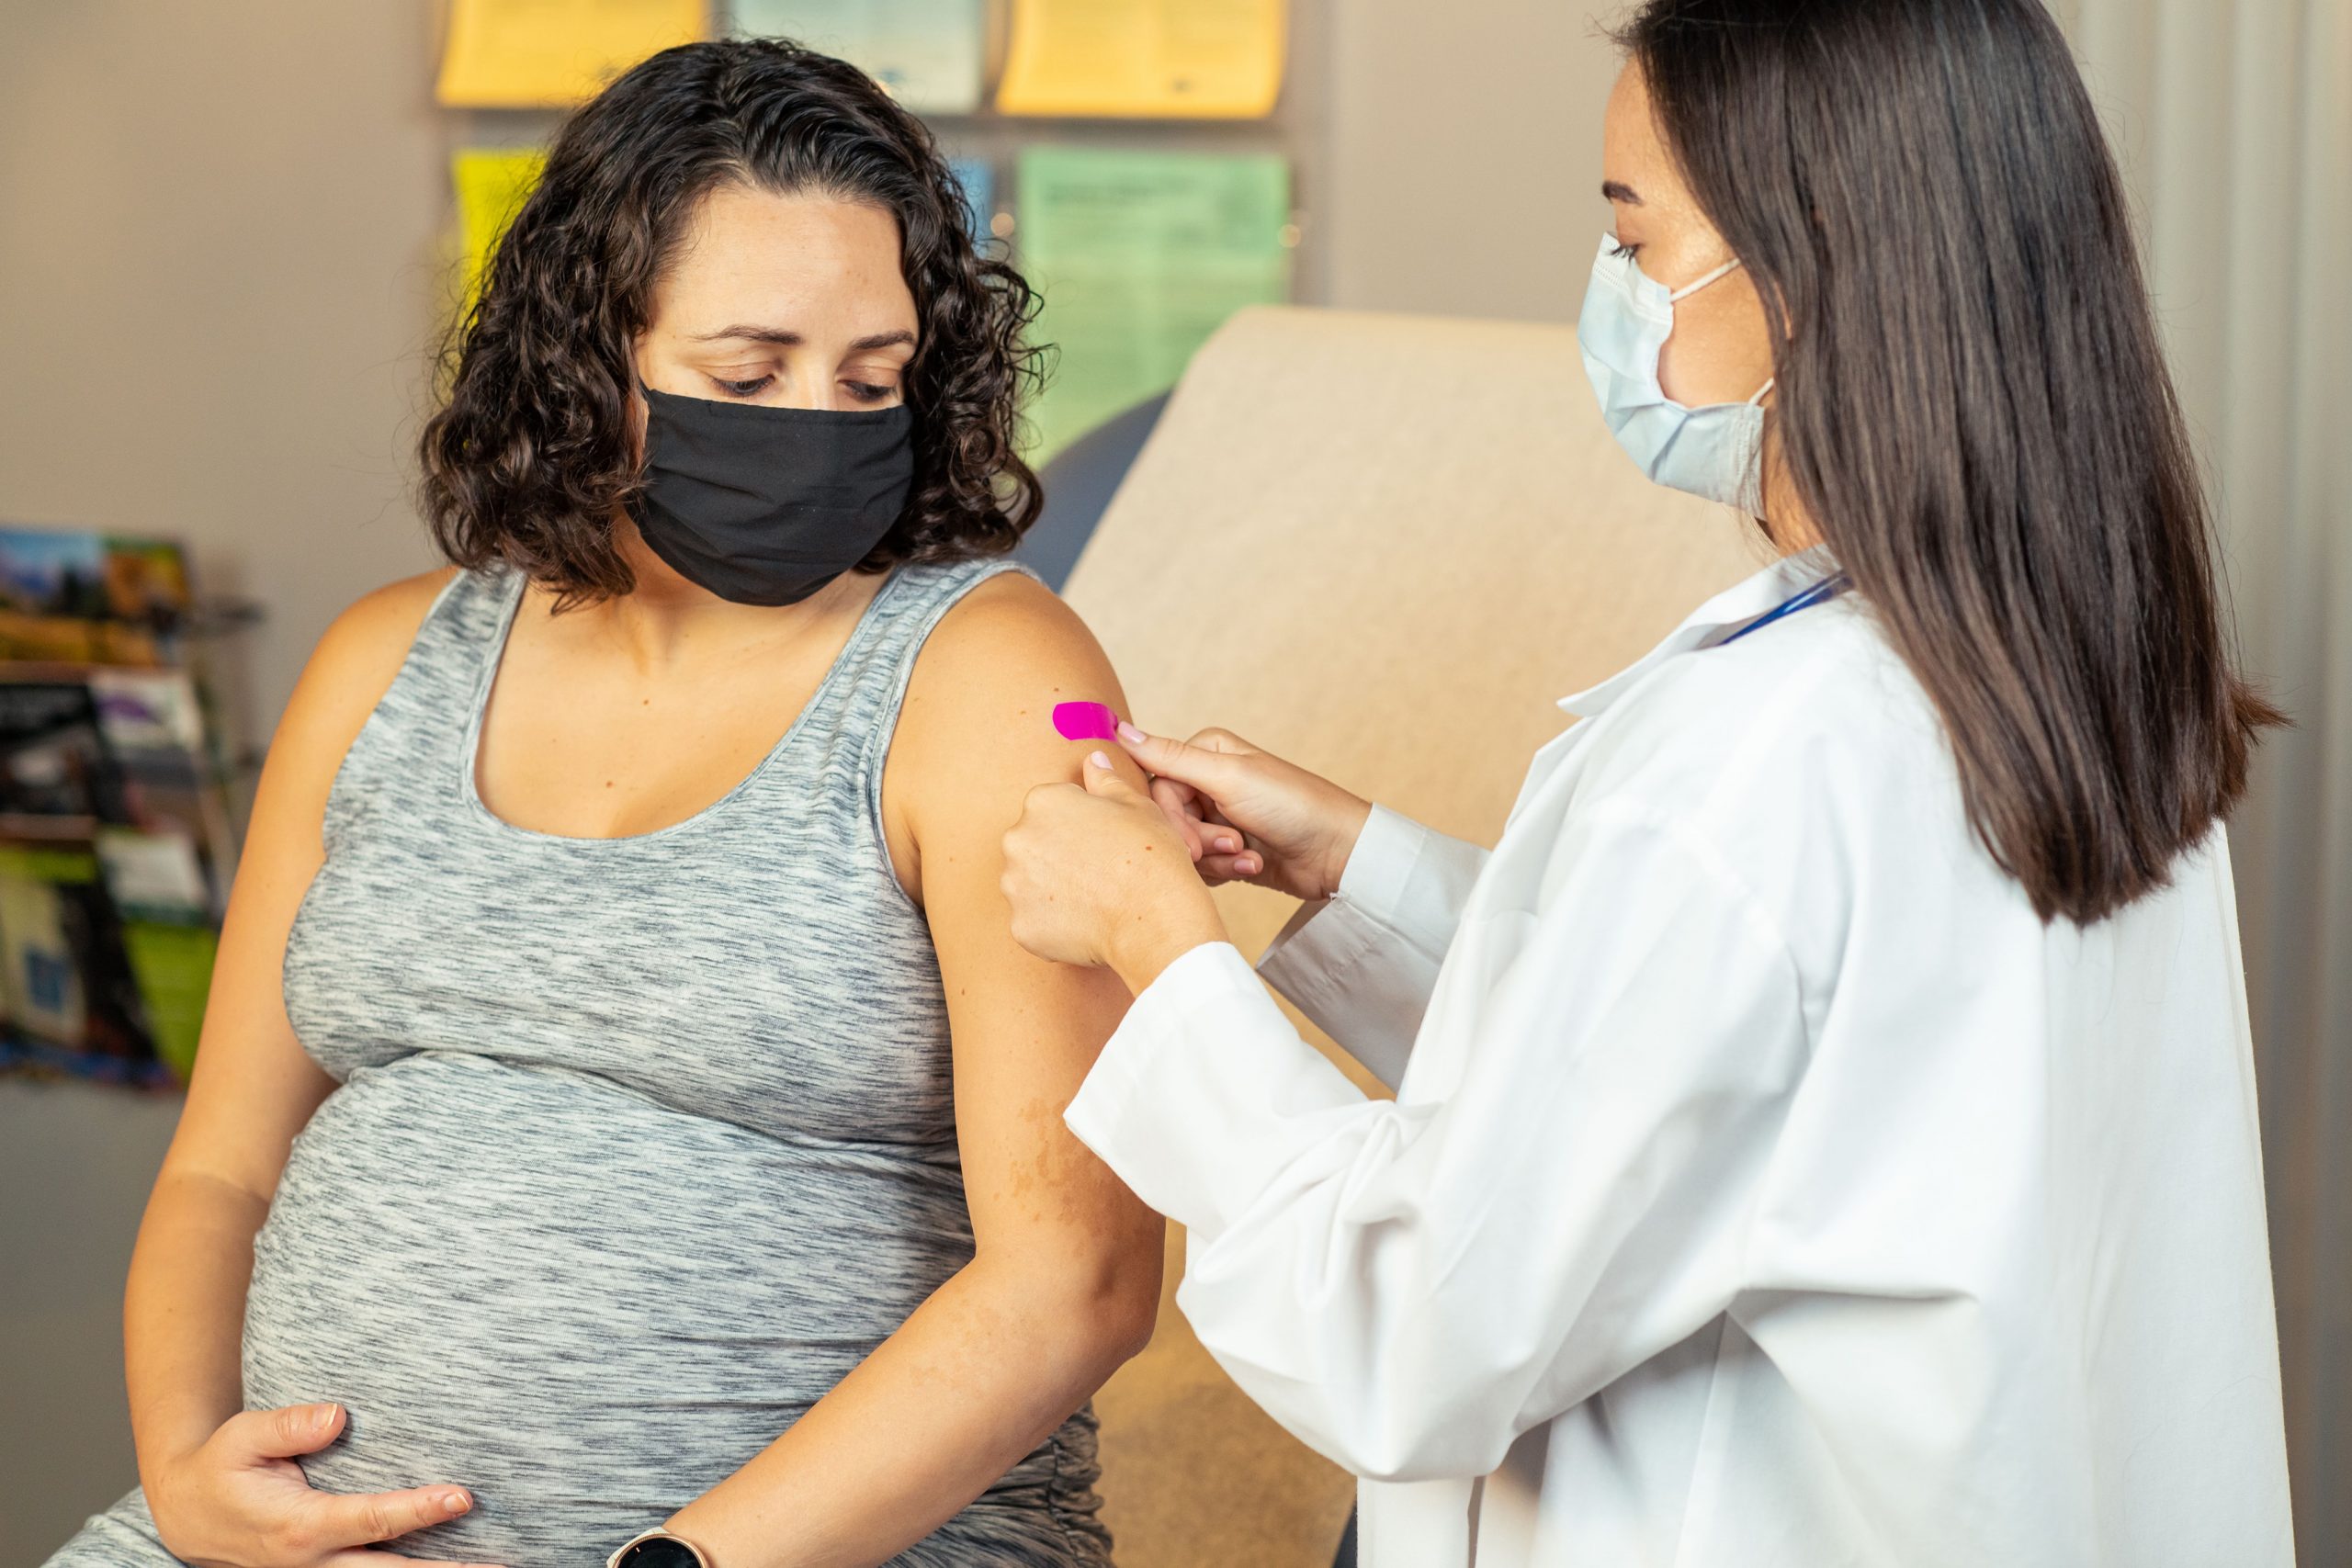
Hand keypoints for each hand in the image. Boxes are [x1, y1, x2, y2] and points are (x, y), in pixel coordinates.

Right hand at [146, 1402, 501, 1567]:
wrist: (187, 1516)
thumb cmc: (222, 1468)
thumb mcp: (242, 1438)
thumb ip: (288, 1426)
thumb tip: (339, 1414)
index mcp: (298, 1527)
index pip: (370, 1520)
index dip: (419, 1511)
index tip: (463, 1497)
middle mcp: (313, 1563)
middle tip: (498, 1563)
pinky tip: (452, 1565)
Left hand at [1002, 751, 1226, 988]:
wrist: (1154, 919)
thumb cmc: (1151, 857)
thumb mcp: (1137, 805)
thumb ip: (1106, 780)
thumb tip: (1093, 759)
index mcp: (1043, 801)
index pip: (1052, 807)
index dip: (1081, 823)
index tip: (1103, 839)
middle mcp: (1018, 839)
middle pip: (1035, 844)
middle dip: (1059, 854)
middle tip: (1100, 871)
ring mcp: (1014, 886)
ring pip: (1030, 883)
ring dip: (1053, 889)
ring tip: (1095, 899)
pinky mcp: (1021, 926)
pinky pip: (1034, 920)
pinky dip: (1054, 923)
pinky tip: (1086, 923)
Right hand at [1113, 725, 1372, 902]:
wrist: (1337, 853)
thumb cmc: (1292, 805)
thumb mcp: (1229, 778)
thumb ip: (1170, 757)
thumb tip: (1116, 728)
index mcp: (1205, 754)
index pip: (1157, 788)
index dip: (1170, 820)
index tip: (1193, 843)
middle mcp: (1208, 782)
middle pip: (1167, 820)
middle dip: (1198, 842)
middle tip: (1231, 845)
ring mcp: (1219, 817)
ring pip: (1183, 847)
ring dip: (1217, 859)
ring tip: (1249, 855)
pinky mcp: (1229, 849)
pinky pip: (1203, 866)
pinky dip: (1227, 870)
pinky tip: (1254, 864)